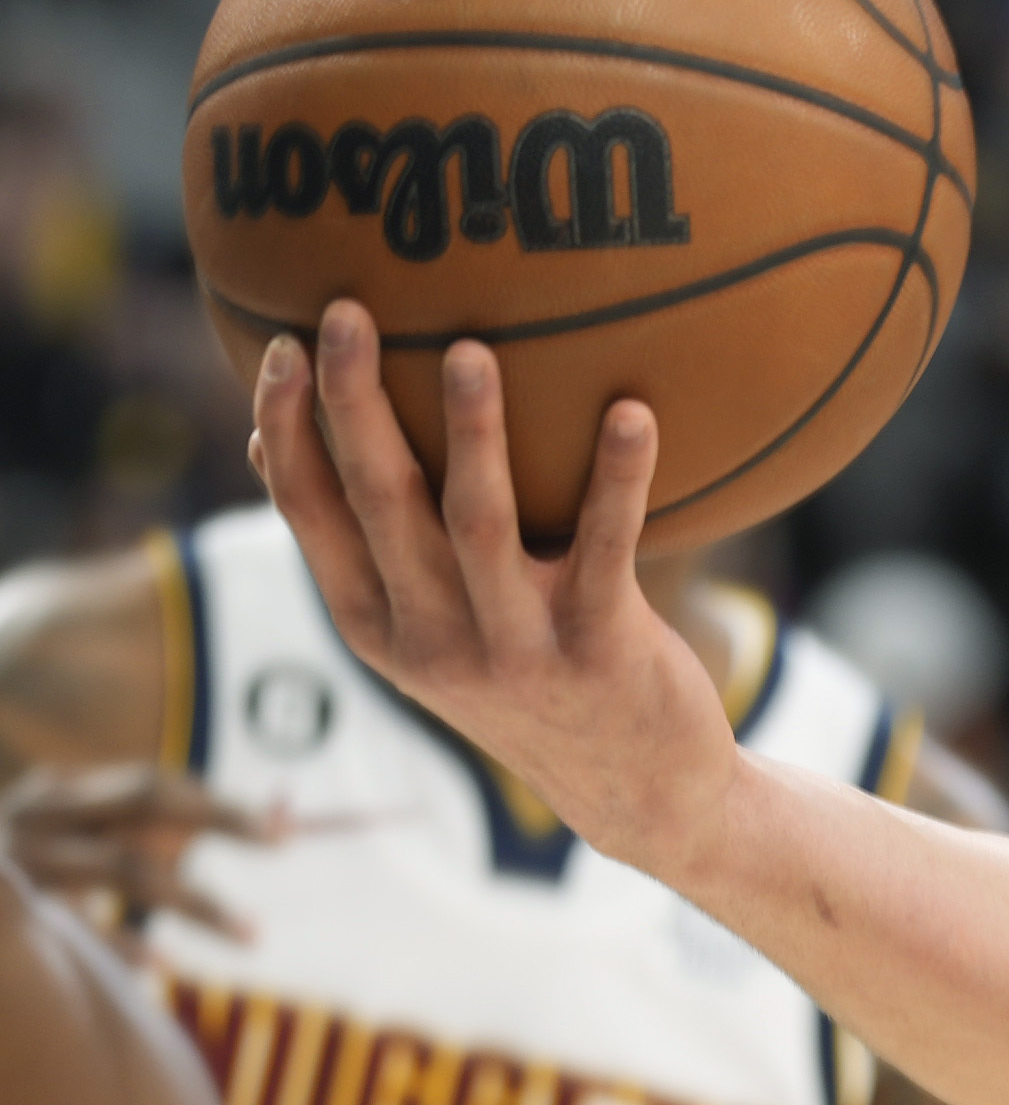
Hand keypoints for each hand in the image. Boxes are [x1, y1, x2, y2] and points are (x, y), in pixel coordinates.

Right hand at [1, 762, 280, 946]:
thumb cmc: (38, 874)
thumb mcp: (87, 846)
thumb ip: (175, 832)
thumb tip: (288, 816)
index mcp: (63, 793)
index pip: (153, 784)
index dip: (221, 803)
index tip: (288, 830)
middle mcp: (44, 814)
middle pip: (145, 801)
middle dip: (219, 816)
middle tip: (284, 843)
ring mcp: (26, 861)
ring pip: (125, 868)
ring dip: (196, 900)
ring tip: (254, 936)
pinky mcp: (14, 911)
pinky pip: (77, 929)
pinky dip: (122, 945)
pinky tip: (166, 968)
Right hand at [247, 306, 740, 872]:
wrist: (638, 791)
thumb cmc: (526, 680)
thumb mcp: (428, 632)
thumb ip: (370, 551)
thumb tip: (274, 439)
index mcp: (377, 629)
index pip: (310, 515)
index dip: (287, 430)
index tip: (283, 346)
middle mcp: (432, 639)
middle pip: (378, 502)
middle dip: (354, 403)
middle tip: (348, 313)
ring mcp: (516, 645)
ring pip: (478, 519)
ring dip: (474, 430)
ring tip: (470, 349)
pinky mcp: (601, 644)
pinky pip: (607, 544)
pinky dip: (618, 476)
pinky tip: (632, 410)